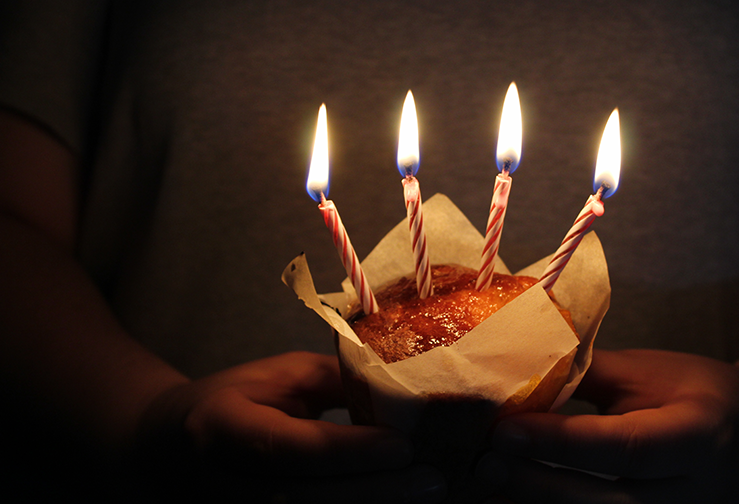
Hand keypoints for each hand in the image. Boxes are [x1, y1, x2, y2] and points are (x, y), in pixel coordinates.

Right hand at [134, 351, 446, 502]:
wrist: (174, 450)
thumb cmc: (237, 401)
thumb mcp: (279, 376)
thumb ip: (336, 382)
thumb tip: (405, 386)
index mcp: (224, 429)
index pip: (292, 448)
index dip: (349, 451)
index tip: (402, 445)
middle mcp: (229, 487)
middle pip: (306, 501)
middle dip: (376, 494)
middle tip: (435, 481)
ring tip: (429, 497)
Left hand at [478, 349, 738, 503]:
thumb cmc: (696, 395)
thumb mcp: (650, 373)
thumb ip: (587, 375)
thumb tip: (515, 370)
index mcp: (699, 437)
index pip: (626, 446)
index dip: (562, 442)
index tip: (506, 428)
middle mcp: (695, 496)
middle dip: (539, 488)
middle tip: (484, 465)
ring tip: (486, 493)